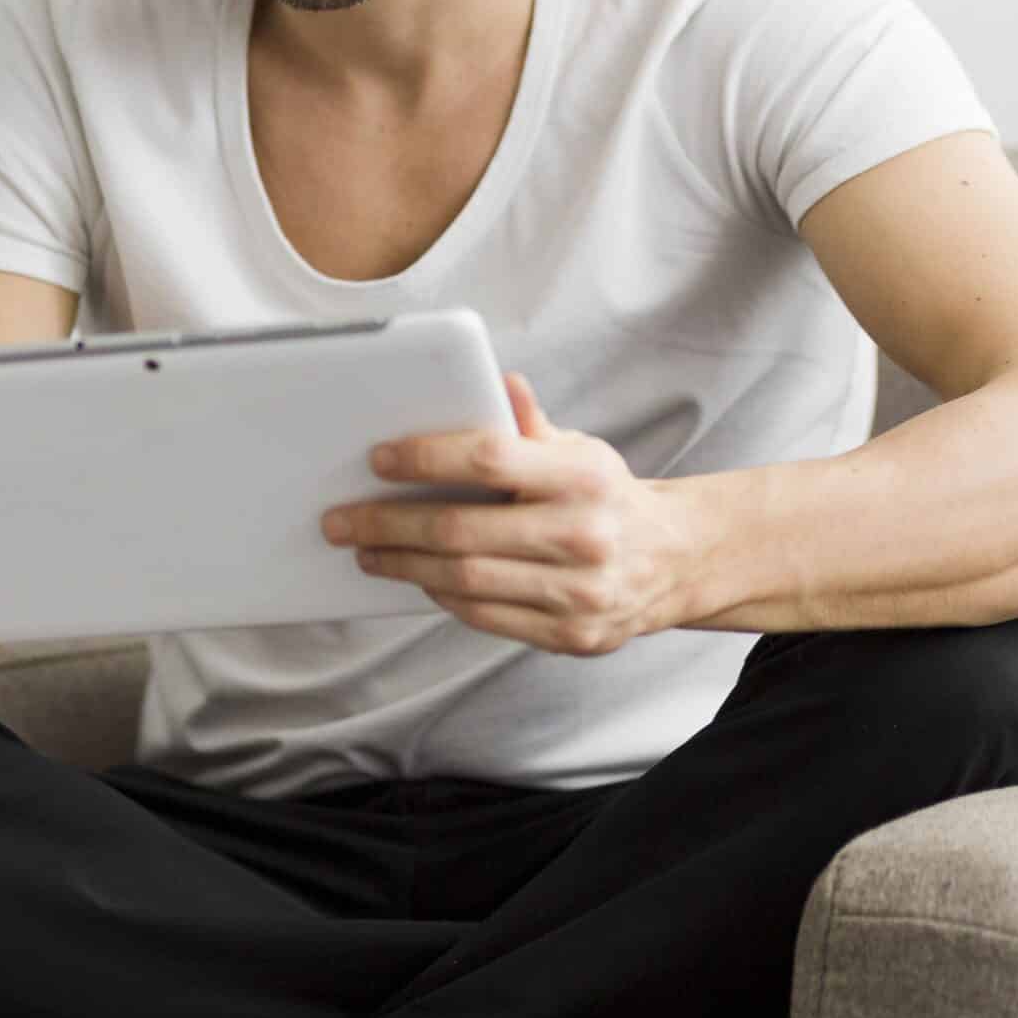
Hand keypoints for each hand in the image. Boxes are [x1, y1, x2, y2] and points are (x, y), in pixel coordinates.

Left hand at [320, 371, 709, 656]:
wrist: (675, 560)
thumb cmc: (607, 496)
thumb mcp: (580, 449)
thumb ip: (530, 424)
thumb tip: (497, 381)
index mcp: (583, 477)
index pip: (488, 459)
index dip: (425, 458)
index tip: (377, 458)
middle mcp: (583, 536)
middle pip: (460, 530)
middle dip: (387, 524)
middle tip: (341, 520)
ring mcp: (579, 593)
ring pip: (464, 580)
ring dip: (402, 564)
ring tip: (366, 550)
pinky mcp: (571, 636)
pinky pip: (485, 616)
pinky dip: (442, 596)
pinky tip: (416, 577)